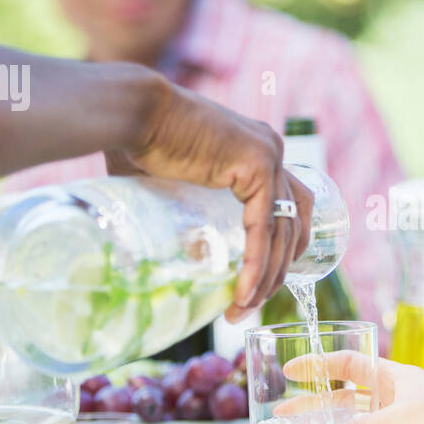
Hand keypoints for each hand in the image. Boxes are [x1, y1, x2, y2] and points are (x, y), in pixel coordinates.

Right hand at [123, 79, 312, 320]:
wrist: (130, 112)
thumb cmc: (137, 142)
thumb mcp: (174, 186)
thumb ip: (187, 213)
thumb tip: (178, 254)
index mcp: (256, 153)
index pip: (287, 208)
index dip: (280, 248)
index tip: (259, 283)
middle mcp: (270, 151)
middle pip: (292, 223)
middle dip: (277, 270)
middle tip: (249, 304)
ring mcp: (269, 155)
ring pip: (282, 231)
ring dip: (266, 277)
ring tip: (241, 311)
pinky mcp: (257, 164)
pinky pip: (264, 227)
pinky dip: (256, 263)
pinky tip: (243, 294)